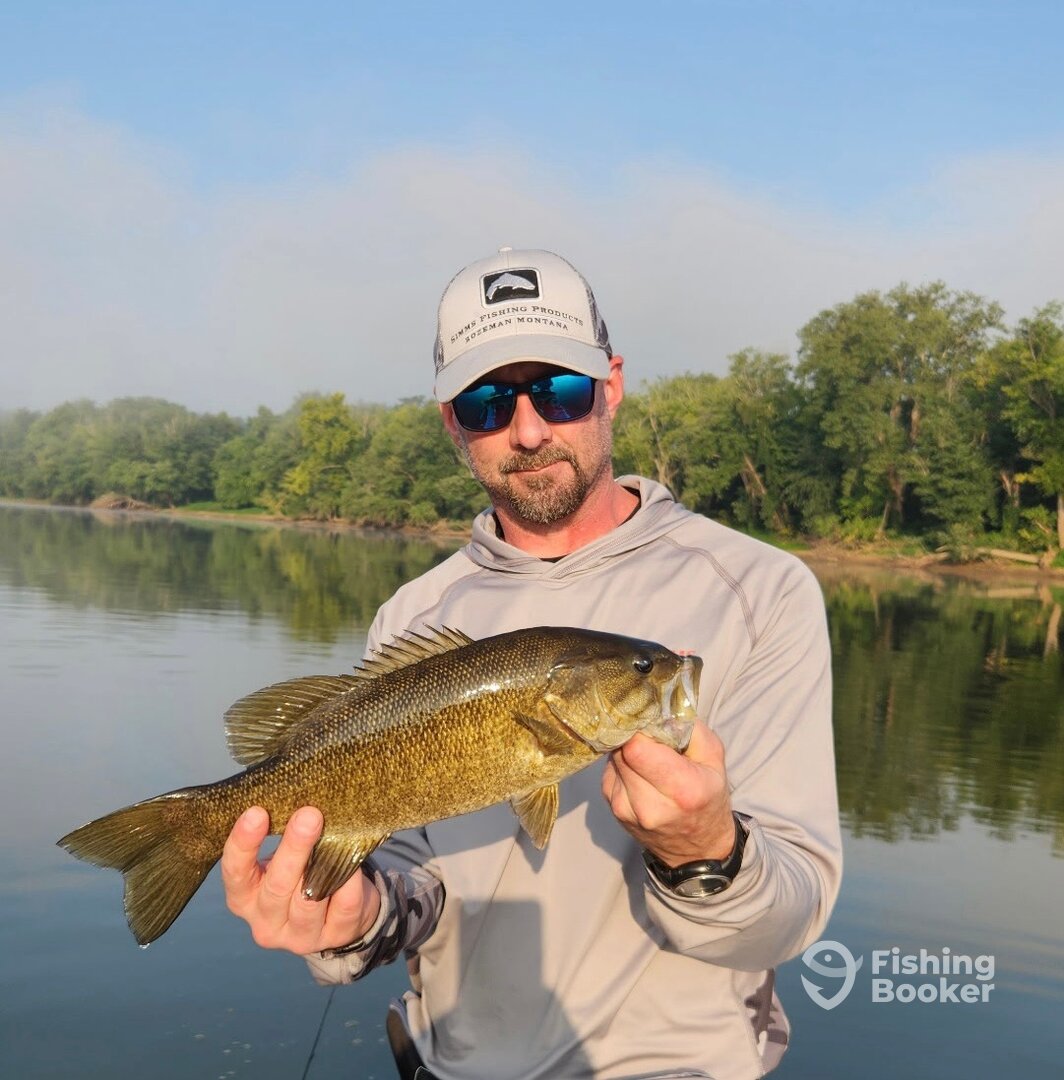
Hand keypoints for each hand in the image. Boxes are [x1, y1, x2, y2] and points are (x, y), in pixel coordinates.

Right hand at [221, 806, 380, 953]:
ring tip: (335, 836)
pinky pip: (343, 904)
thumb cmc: (302, 874)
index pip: (235, 872)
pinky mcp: (334, 937)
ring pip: (309, 901)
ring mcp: (299, 937)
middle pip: (276, 887)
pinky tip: (353, 861)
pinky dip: (349, 881)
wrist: (339, 912)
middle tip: (308, 816)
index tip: (257, 812)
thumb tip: (296, 801)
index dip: (244, 843)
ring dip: (322, 865)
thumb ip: (282, 838)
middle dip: (293, 849)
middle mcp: (265, 922)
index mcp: (244, 898)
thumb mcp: (282, 860)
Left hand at [602, 722, 734, 866]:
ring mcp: (627, 811)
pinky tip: (639, 773)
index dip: (640, 729)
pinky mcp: (614, 811)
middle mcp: (650, 805)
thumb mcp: (715, 759)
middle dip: (634, 737)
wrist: (697, 851)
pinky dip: (622, 767)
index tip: (650, 722)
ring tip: (648, 758)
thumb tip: (659, 710)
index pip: (636, 748)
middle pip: (622, 751)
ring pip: (613, 760)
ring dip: (626, 752)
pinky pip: (609, 773)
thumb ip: (690, 729)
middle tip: (650, 737)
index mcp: (682, 789)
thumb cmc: (708, 799)